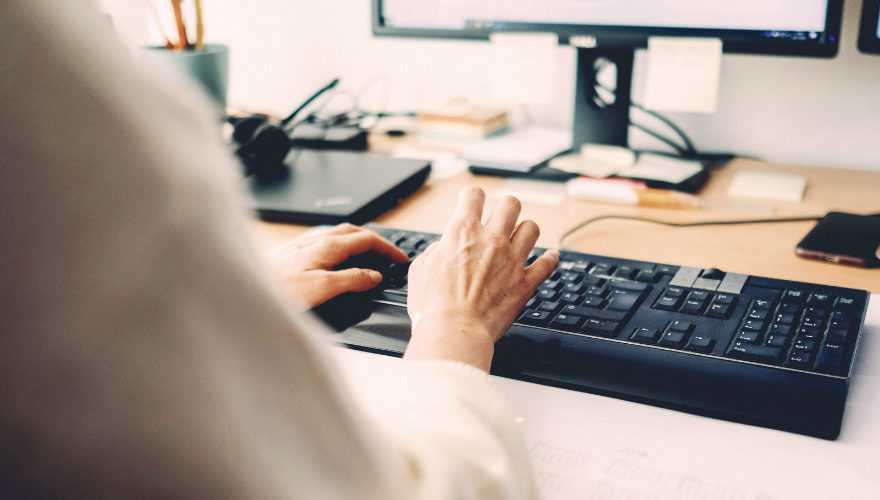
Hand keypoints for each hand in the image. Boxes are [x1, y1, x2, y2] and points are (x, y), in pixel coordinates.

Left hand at [264, 224, 408, 309]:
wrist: (244, 289)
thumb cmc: (278, 290)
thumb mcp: (322, 289)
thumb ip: (352, 279)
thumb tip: (374, 275)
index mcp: (328, 246)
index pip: (368, 239)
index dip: (388, 249)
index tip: (400, 259)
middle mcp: (316, 239)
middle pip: (355, 232)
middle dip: (375, 242)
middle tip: (389, 256)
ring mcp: (303, 243)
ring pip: (339, 235)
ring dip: (358, 242)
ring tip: (368, 256)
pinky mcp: (292, 251)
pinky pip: (325, 241)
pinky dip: (341, 247)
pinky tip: (336, 259)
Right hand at [404, 187, 558, 371]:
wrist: (454, 331)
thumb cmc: (432, 306)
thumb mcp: (420, 270)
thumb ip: (436, 251)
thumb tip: (444, 248)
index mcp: (462, 232)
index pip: (473, 195)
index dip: (472, 197)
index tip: (473, 203)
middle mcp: (490, 240)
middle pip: (510, 204)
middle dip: (505, 208)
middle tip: (501, 218)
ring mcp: (511, 260)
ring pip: (531, 228)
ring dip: (525, 231)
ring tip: (520, 238)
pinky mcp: (525, 283)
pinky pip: (548, 263)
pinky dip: (550, 259)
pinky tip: (549, 257)